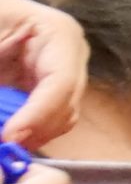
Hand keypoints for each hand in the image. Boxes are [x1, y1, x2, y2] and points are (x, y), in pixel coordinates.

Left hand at [0, 0, 86, 145]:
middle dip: (35, 131)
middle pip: (66, 105)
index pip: (61, 83)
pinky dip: (27, 132)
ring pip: (61, 118)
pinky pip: (46, 118)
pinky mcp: (44, 85)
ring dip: (32, 136)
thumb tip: (2, 128)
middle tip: (6, 149)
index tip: (10, 137)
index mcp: (59, 34)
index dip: (37, 115)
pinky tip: (8, 136)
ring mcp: (62, 71)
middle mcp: (70, 55)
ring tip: (5, 145)